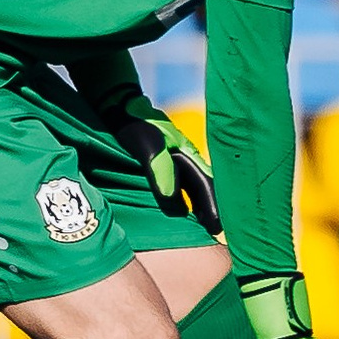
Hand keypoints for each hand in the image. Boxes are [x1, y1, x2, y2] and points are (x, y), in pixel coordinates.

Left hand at [115, 96, 217, 232]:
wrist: (121, 107)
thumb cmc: (135, 126)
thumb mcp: (146, 146)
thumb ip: (159, 169)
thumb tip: (170, 198)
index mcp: (188, 154)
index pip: (206, 184)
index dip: (213, 206)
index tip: (216, 227)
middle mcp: (188, 157)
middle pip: (206, 186)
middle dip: (212, 207)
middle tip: (215, 231)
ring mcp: (178, 158)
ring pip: (196, 185)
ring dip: (201, 204)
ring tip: (205, 225)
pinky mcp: (168, 160)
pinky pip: (184, 183)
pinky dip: (188, 199)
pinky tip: (184, 209)